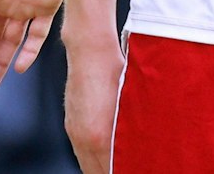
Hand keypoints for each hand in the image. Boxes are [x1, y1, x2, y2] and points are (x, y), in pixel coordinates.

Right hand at [64, 37, 123, 173]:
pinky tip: (103, 155)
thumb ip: (133, 134)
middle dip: (108, 173)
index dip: (123, 171)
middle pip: (95, 171)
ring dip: (99, 168)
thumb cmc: (114, 72)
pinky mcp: (71, 122)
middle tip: (127, 169)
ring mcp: (74, 129)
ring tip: (114, 167)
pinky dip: (91, 157)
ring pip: (86, 162)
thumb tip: (143, 151)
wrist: (90, 51)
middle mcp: (82, 137)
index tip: (133, 169)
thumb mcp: (131, 106)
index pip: (109, 171)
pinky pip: (80, 150)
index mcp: (100, 137)